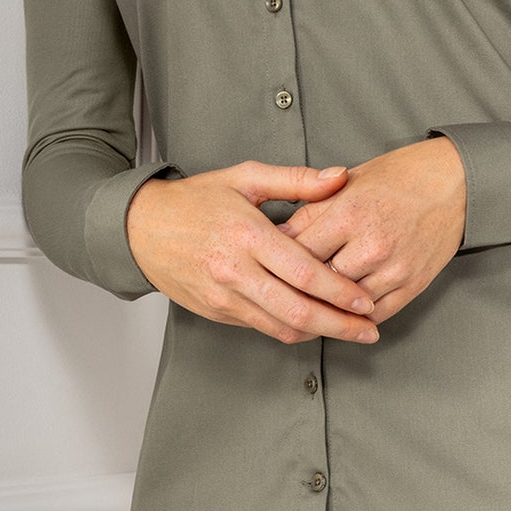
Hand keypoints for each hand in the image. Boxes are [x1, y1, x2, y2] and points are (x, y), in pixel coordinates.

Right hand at [125, 162, 383, 346]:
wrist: (140, 228)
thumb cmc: (196, 199)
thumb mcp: (245, 178)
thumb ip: (296, 181)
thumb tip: (340, 177)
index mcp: (247, 235)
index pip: (304, 273)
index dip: (341, 292)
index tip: (367, 301)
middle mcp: (235, 271)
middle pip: (298, 310)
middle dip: (339, 325)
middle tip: (370, 330)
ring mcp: (223, 296)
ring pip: (280, 327)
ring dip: (319, 334)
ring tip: (350, 333)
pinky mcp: (215, 312)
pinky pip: (260, 327)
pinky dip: (290, 330)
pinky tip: (312, 325)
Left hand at [275, 137, 466, 329]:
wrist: (454, 182)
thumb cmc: (399, 176)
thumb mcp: (348, 182)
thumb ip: (312, 209)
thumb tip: (278, 235)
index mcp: (349, 213)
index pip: (300, 252)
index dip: (278, 263)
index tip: (266, 270)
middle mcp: (371, 244)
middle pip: (319, 283)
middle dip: (297, 290)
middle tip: (277, 298)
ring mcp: (394, 268)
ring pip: (346, 305)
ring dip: (325, 310)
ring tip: (304, 311)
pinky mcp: (413, 284)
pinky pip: (376, 314)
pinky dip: (356, 318)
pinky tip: (341, 315)